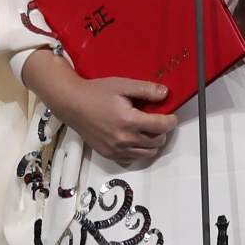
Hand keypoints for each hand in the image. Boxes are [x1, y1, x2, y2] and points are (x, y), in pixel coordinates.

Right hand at [26, 54, 173, 167]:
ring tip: (148, 131)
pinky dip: (138, 151)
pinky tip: (134, 139)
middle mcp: (123, 139)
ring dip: (152, 143)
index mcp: (129, 121)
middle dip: (163, 131)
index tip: (171, 116)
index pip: (161, 126)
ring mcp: (116, 149)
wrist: (72, 104)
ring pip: (147, 154)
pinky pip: (132, 159)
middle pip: (157, 142)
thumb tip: (165, 94)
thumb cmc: (96, 93)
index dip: (171, 121)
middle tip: (158, 121)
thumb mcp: (122, 85)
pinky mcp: (109, 154)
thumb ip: (145, 90)